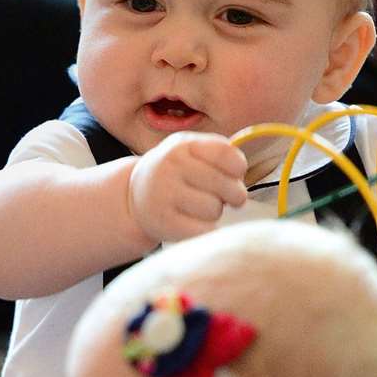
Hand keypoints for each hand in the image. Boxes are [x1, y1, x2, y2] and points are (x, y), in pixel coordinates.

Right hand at [128, 133, 247, 243]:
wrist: (134, 195)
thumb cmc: (175, 173)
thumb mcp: (191, 151)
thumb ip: (219, 153)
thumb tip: (242, 174)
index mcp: (183, 145)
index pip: (226, 154)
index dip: (239, 168)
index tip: (235, 175)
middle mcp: (171, 166)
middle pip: (226, 186)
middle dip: (233, 194)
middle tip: (223, 197)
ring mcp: (165, 194)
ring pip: (214, 210)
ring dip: (215, 212)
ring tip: (200, 207)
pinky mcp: (164, 222)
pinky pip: (203, 231)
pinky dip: (206, 230)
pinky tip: (196, 223)